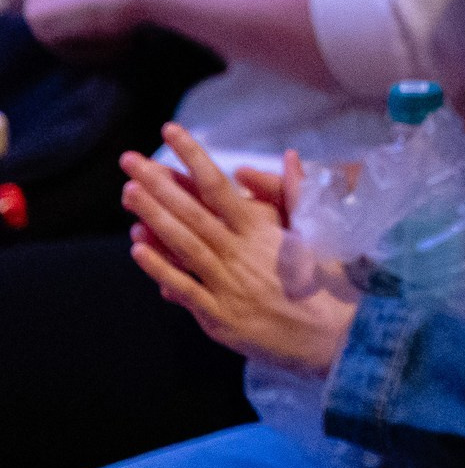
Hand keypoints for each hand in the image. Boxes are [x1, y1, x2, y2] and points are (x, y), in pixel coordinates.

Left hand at [122, 128, 356, 376]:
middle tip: (130, 159)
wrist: (332, 335)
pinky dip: (160, 269)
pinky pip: (185, 287)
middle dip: (158, 183)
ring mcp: (226, 283)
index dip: (193, 157)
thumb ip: (296, 193)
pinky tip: (138, 248)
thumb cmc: (328, 283)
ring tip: (128, 192)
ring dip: (153, 217)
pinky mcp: (219, 315)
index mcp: (262, 230)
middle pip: (191, 211)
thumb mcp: (317, 231)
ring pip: (183, 244)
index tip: (171, 132)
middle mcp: (240, 252)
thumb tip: (289, 155)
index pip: (218, 186)